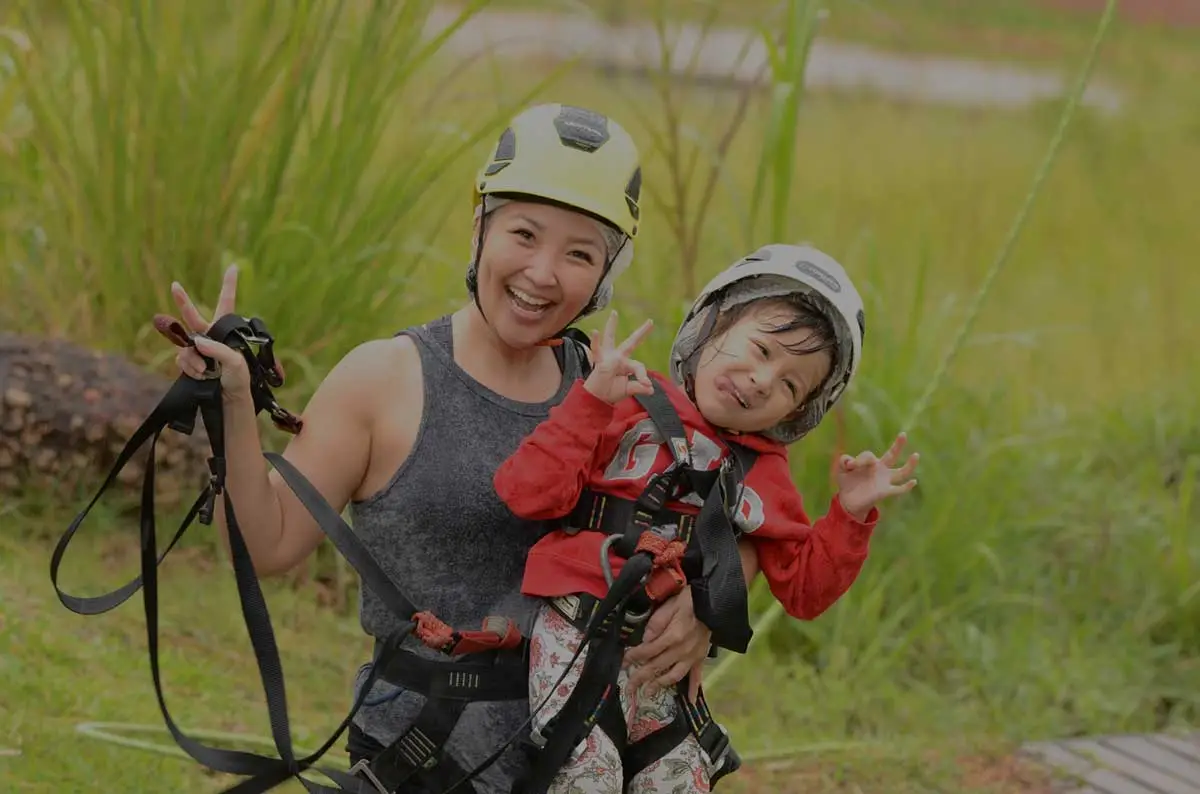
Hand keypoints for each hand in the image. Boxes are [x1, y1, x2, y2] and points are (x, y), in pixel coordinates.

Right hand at [167, 265, 259, 401]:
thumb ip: (217, 349)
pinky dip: (190, 369)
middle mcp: (209, 335)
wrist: (229, 399)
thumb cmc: (239, 378)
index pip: (226, 303)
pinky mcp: (189, 361)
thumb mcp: (235, 362)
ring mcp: (197, 348)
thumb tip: (196, 342)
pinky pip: (181, 359)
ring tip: (207, 372)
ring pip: (184, 346)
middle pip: (192, 315)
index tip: (234, 267)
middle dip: (183, 301)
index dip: (229, 285)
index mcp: (225, 329)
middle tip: (175, 285)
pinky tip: (201, 376)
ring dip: (193, 360)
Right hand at [583, 311, 653, 404]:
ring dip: (611, 326)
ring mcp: (608, 358)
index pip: (638, 366)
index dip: (643, 375)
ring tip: (614, 313)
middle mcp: (618, 358)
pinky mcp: (599, 361)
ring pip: (610, 338)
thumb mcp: (628, 390)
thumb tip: (650, 389)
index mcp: (627, 365)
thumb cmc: (611, 392)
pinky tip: (594, 332)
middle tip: (650, 322)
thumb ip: (639, 388)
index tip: (647, 385)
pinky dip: (595, 341)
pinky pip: (596, 349)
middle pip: (632, 342)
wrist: (597, 398)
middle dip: (641, 332)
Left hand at [624, 586, 710, 699]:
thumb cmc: (689, 601)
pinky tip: (691, 700)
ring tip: (648, 692)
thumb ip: (656, 623)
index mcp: (672, 637)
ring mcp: (692, 656)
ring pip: (674, 675)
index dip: (633, 657)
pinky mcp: (701, 657)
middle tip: (628, 688)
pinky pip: (698, 675)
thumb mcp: (669, 605)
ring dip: (660, 685)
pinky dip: (694, 688)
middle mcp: (682, 651)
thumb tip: (645, 640)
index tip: (623, 663)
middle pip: (657, 667)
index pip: (648, 651)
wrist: (713, 601)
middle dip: (640, 678)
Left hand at [836, 432, 918, 520]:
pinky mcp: (885, 492)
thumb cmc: (847, 482)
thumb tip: (851, 462)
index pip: (869, 455)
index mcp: (872, 463)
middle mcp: (881, 470)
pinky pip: (899, 489)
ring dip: (910, 465)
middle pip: (892, 456)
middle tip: (903, 434)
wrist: (848, 501)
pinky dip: (906, 487)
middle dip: (898, 445)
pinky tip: (913, 482)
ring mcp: (885, 481)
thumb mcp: (841, 469)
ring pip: (901, 472)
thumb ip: (843, 461)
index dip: (860, 459)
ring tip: (916, 455)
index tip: (850, 465)